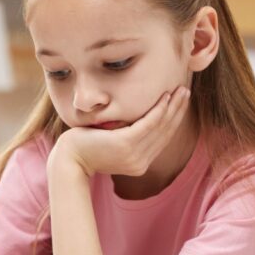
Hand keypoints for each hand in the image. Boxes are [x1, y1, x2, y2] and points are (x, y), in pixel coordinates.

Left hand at [51, 85, 190, 177]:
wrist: (68, 159)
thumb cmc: (85, 147)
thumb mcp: (111, 144)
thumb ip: (127, 137)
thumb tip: (136, 122)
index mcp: (139, 164)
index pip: (162, 140)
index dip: (173, 120)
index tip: (180, 104)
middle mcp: (140, 162)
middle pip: (165, 133)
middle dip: (178, 111)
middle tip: (186, 92)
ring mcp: (134, 155)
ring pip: (160, 127)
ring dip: (173, 107)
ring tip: (181, 91)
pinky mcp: (126, 145)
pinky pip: (148, 124)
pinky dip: (159, 110)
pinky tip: (165, 97)